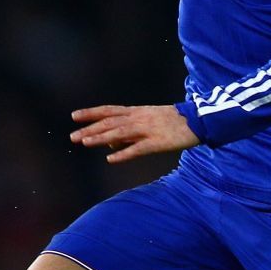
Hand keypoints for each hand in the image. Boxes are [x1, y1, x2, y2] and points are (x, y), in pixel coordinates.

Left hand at [69, 105, 199, 164]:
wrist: (198, 121)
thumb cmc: (173, 122)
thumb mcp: (149, 121)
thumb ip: (128, 131)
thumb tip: (107, 142)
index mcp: (137, 112)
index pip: (109, 110)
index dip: (91, 113)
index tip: (74, 116)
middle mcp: (139, 118)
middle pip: (110, 122)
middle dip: (90, 128)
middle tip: (72, 136)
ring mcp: (148, 130)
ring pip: (119, 133)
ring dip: (101, 138)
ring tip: (85, 143)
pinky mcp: (158, 143)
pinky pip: (137, 149)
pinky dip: (123, 154)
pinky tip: (110, 159)